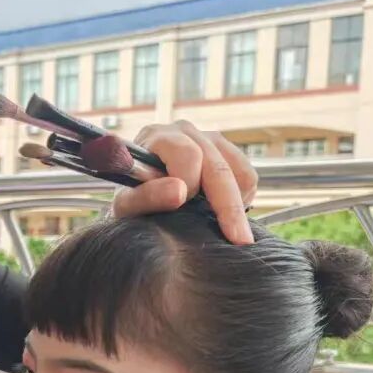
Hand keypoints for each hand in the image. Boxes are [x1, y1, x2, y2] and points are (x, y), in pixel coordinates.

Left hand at [114, 119, 257, 244]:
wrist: (135, 199)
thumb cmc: (127, 202)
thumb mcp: (125, 205)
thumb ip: (145, 197)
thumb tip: (179, 192)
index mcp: (157, 137)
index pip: (188, 154)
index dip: (189, 183)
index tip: (182, 206)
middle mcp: (184, 131)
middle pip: (218, 166)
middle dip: (228, 206)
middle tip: (239, 240)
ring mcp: (207, 138)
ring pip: (238, 170)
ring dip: (237, 202)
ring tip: (228, 230)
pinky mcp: (224, 152)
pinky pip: (247, 174)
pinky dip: (243, 197)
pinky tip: (223, 213)